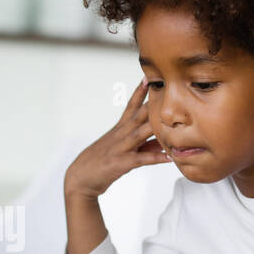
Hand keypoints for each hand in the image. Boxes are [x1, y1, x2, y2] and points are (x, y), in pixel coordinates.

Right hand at [63, 79, 169, 199]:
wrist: (81, 178)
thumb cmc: (101, 163)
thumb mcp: (122, 149)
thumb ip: (144, 144)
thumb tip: (164, 140)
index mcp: (120, 128)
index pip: (132, 105)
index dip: (141, 90)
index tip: (151, 75)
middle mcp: (121, 134)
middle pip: (139, 113)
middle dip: (153, 100)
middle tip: (168, 87)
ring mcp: (121, 147)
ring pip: (141, 132)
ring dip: (156, 125)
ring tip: (173, 119)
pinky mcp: (122, 162)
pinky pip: (142, 159)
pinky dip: (156, 157)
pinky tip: (169, 157)